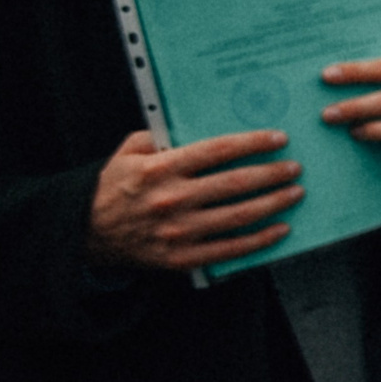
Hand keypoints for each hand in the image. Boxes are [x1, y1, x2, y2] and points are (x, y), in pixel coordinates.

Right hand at [88, 128, 303, 271]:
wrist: (84, 233)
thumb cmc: (113, 188)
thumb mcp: (127, 153)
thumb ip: (158, 137)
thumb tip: (194, 124)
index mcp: (159, 169)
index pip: (216, 151)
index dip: (252, 143)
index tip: (278, 139)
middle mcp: (172, 199)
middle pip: (235, 183)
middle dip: (272, 174)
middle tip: (295, 167)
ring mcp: (178, 231)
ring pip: (239, 216)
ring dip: (273, 203)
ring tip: (295, 192)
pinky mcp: (182, 257)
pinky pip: (229, 249)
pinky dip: (260, 240)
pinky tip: (281, 229)